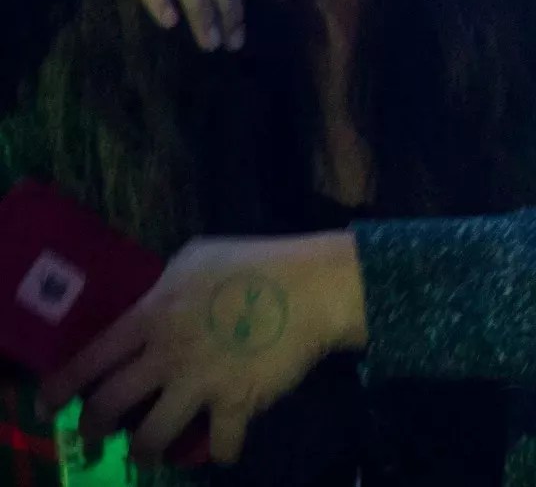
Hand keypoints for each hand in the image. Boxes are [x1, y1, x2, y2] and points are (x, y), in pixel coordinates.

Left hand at [42, 233, 365, 464]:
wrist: (314, 286)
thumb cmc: (257, 261)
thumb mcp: (198, 256)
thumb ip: (166, 283)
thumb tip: (154, 299)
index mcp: (152, 316)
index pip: (91, 357)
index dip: (61, 386)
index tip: (47, 405)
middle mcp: (166, 355)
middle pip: (108, 405)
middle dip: (92, 429)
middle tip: (93, 438)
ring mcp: (199, 383)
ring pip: (150, 438)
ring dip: (144, 452)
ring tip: (148, 454)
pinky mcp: (236, 404)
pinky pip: (220, 445)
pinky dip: (221, 452)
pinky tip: (223, 448)